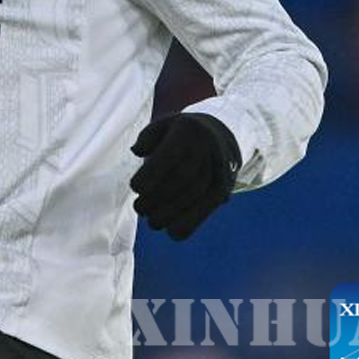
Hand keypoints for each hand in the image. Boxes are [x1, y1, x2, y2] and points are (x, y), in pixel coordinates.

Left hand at [130, 112, 241, 239]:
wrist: (217, 135)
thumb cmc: (178, 134)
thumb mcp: (161, 126)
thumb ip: (146, 138)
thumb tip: (137, 152)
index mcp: (188, 131)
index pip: (170, 155)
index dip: (152, 174)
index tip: (134, 187)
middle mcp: (207, 150)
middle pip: (182, 179)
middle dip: (157, 198)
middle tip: (139, 208)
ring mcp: (219, 170)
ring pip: (196, 196)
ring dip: (171, 213)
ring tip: (152, 222)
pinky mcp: (224, 188)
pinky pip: (209, 208)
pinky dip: (191, 223)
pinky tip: (173, 233)